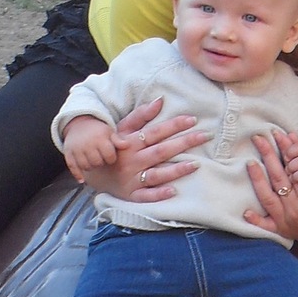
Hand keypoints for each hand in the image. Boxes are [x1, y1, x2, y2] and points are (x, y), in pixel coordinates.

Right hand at [61, 115, 118, 179]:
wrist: (78, 124)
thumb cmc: (97, 130)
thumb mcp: (109, 132)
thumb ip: (118, 140)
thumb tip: (127, 145)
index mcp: (99, 138)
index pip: (109, 156)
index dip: (111, 158)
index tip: (110, 156)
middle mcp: (87, 144)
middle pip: (97, 162)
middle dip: (101, 163)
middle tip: (101, 159)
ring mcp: (77, 149)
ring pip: (85, 166)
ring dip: (90, 167)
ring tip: (93, 162)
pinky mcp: (68, 153)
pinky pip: (72, 167)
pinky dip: (77, 174)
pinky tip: (82, 180)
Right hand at [79, 98, 200, 204]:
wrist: (92, 172)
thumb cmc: (113, 147)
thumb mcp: (122, 129)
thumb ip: (140, 115)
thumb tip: (160, 100)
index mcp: (131, 143)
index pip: (155, 132)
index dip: (173, 125)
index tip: (192, 120)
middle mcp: (133, 160)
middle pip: (161, 151)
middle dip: (184, 143)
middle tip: (205, 136)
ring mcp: (133, 179)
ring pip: (157, 174)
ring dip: (176, 170)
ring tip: (196, 164)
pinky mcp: (132, 195)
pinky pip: (146, 196)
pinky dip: (159, 194)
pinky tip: (173, 191)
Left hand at [244, 130, 297, 244]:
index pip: (294, 169)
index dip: (286, 152)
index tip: (279, 136)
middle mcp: (295, 208)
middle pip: (278, 179)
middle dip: (268, 157)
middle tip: (259, 138)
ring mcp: (286, 220)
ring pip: (267, 198)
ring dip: (257, 180)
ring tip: (249, 163)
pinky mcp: (280, 229)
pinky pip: (265, 225)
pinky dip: (255, 220)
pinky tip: (245, 212)